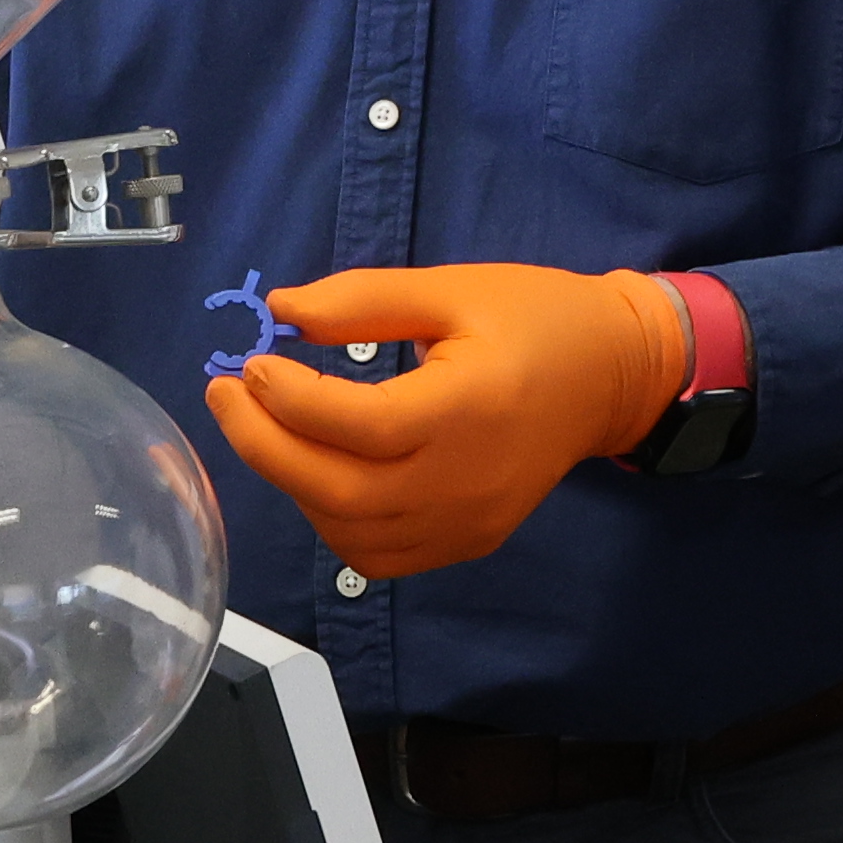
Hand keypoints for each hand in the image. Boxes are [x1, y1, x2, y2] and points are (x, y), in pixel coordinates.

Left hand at [206, 263, 687, 578]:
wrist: (614, 376)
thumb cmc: (537, 318)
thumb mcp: (453, 289)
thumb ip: (363, 298)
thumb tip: (279, 310)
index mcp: (468, 407)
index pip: (358, 424)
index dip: (289, 398)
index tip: (252, 361)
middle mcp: (466, 480)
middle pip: (339, 491)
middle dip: (264, 446)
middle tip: (227, 396)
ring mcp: (467, 522)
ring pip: (350, 531)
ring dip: (294, 482)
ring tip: (273, 427)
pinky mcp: (467, 542)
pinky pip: (378, 553)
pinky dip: (333, 520)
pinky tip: (322, 470)